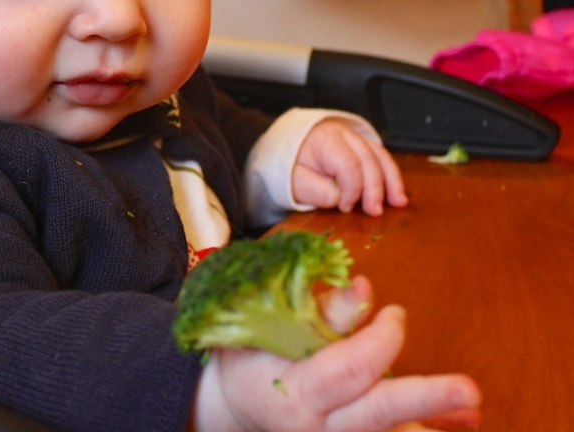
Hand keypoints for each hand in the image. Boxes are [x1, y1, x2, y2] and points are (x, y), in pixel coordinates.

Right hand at [190, 277, 480, 431]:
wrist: (233, 408)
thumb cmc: (249, 358)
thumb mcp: (268, 327)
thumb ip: (320, 312)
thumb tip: (364, 288)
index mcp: (295, 390)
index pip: (349, 367)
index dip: (381, 339)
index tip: (396, 313)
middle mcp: (319, 426)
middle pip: (378, 414)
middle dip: (425, 400)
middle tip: (468, 390)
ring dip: (433, 426)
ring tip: (473, 414)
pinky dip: (420, 429)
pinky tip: (460, 422)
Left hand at [292, 121, 406, 215]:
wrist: (288, 148)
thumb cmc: (292, 166)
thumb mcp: (294, 180)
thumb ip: (314, 190)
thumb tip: (339, 199)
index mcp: (325, 139)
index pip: (348, 164)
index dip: (352, 189)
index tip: (345, 208)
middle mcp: (344, 134)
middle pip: (368, 159)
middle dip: (374, 188)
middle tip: (375, 212)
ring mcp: (356, 138)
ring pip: (380, 156)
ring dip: (391, 181)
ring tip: (398, 203)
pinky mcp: (362, 146)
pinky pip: (382, 158)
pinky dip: (391, 176)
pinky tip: (397, 194)